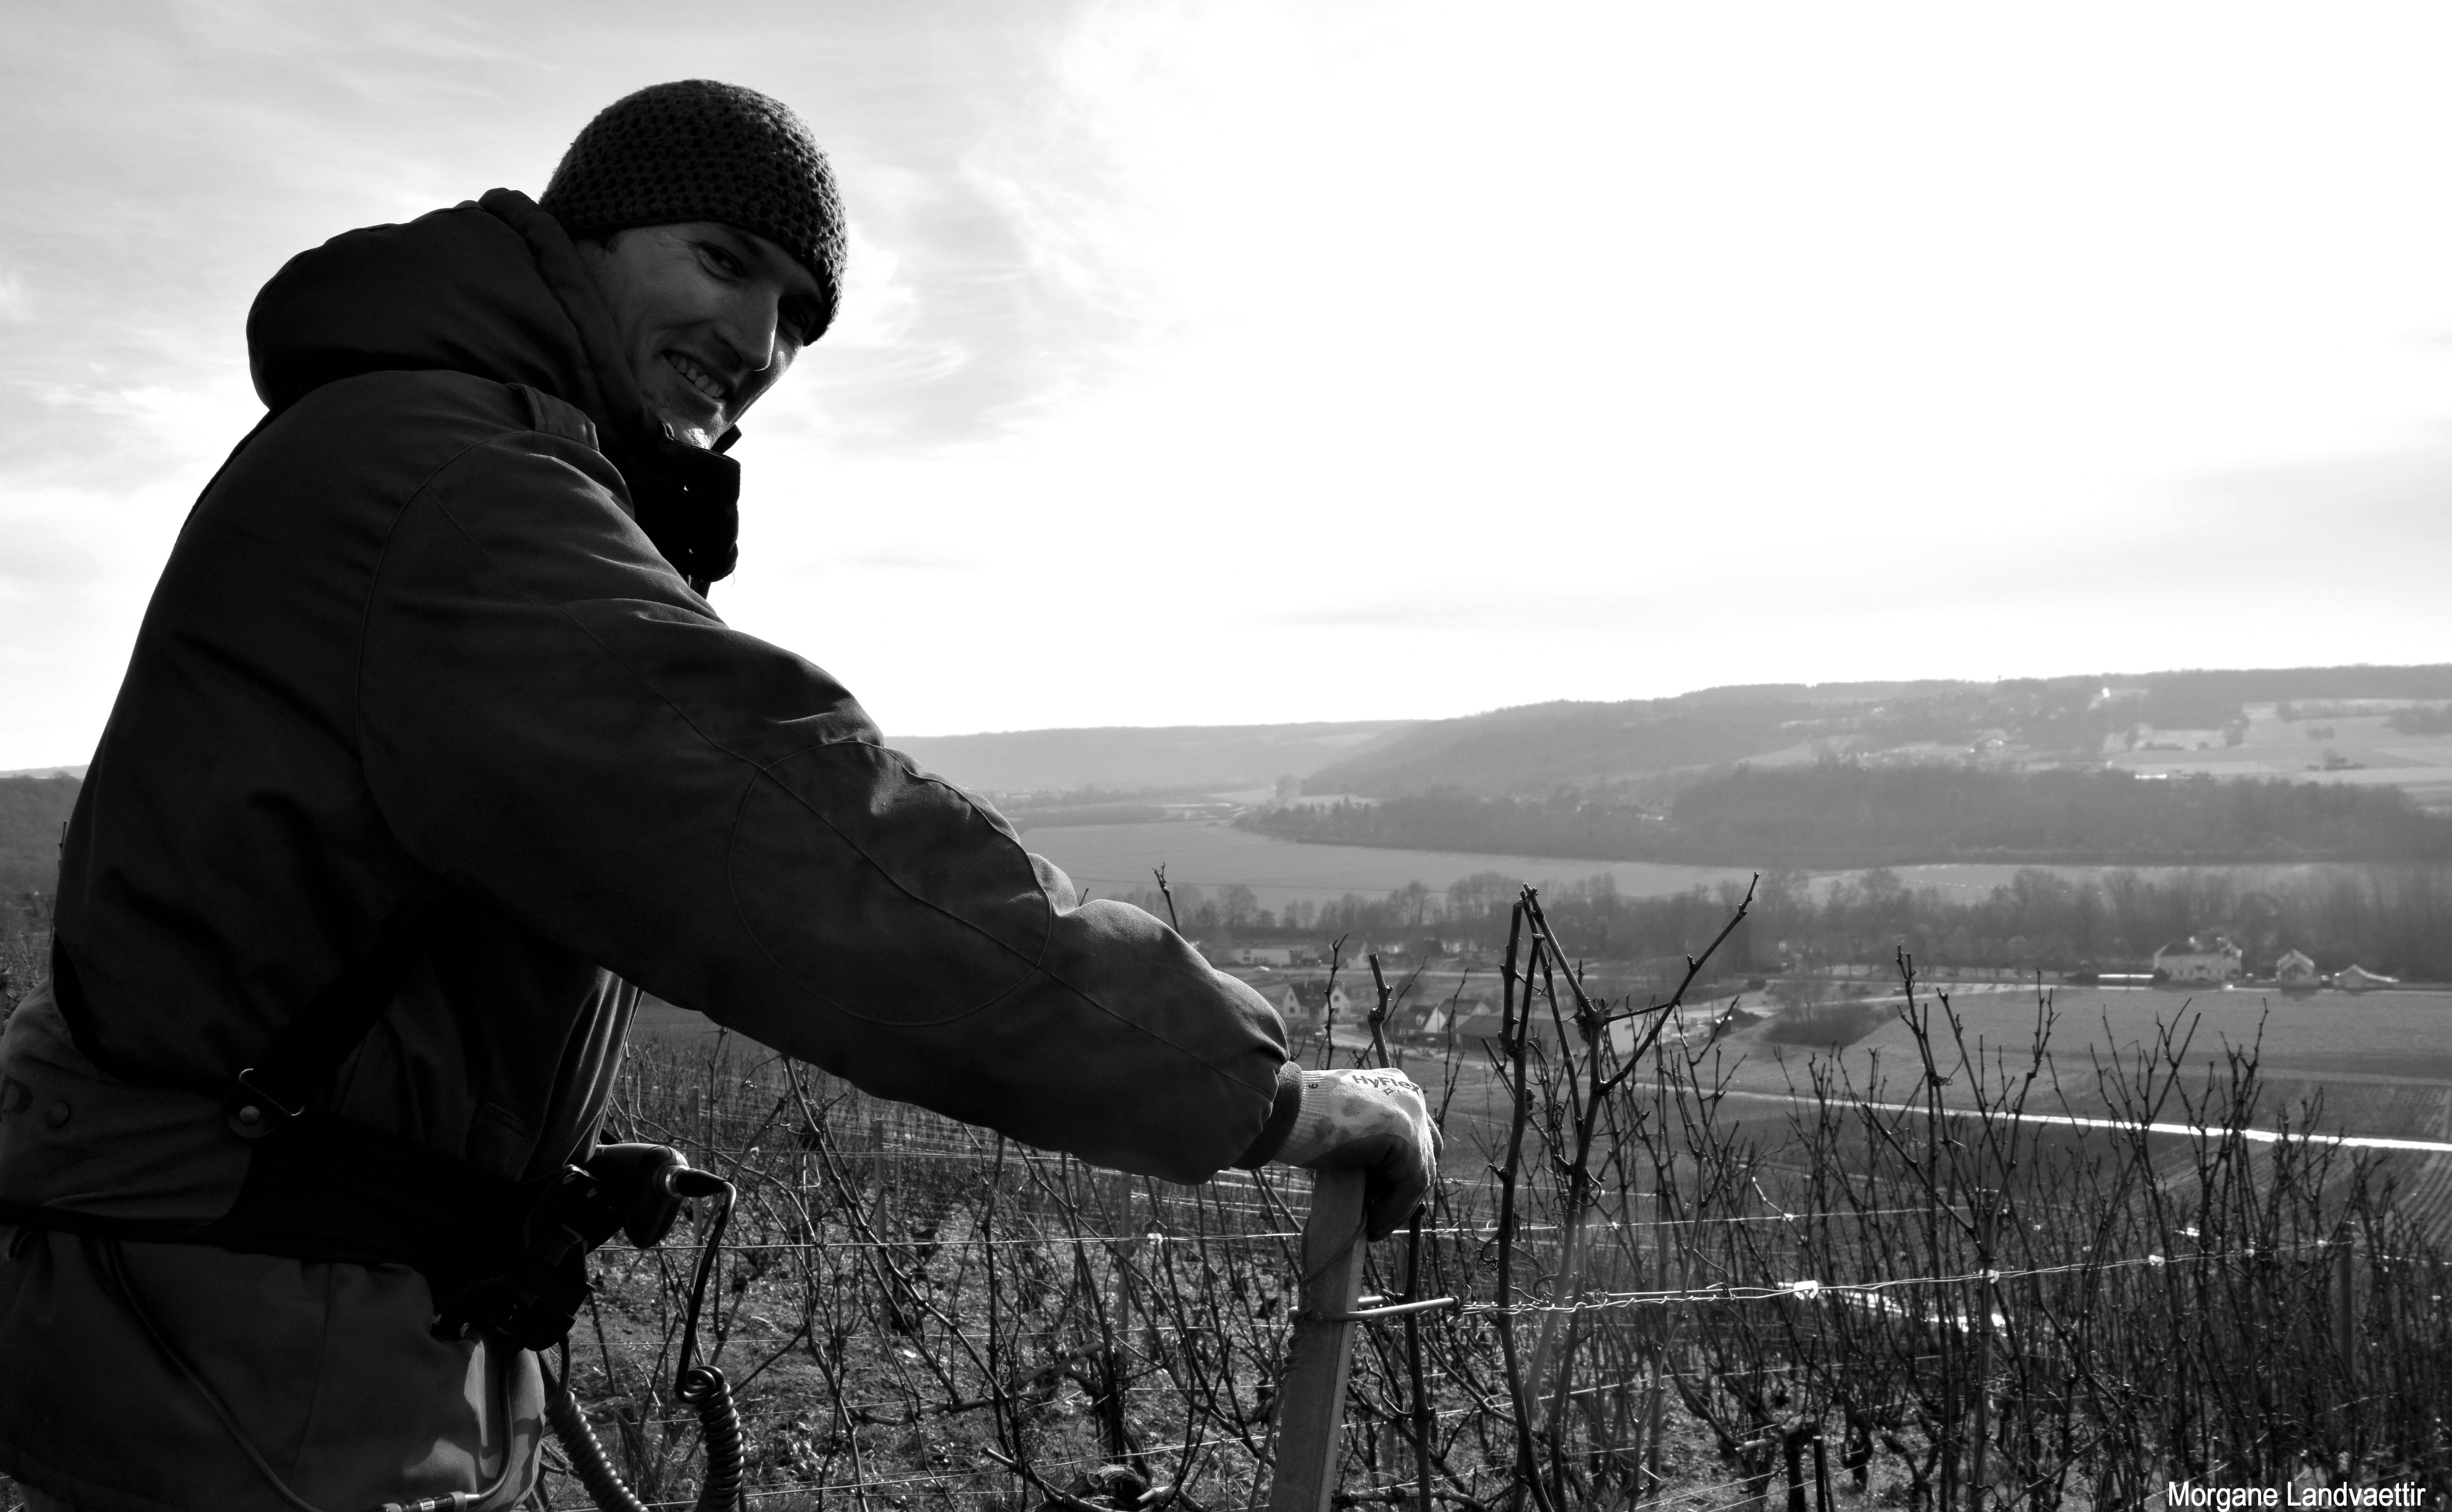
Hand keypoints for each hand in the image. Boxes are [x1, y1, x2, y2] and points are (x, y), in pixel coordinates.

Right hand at [1272, 1068, 1439, 1239]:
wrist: (1284, 1107)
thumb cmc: (1298, 1116)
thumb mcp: (1342, 1123)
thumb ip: (1365, 1137)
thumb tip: (1373, 1176)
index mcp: (1393, 1084)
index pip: (1413, 1132)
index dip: (1398, 1168)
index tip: (1379, 1196)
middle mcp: (1410, 1096)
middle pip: (1425, 1151)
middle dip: (1403, 1186)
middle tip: (1378, 1211)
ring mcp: (1413, 1116)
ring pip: (1421, 1171)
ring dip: (1398, 1204)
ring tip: (1373, 1225)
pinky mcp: (1409, 1140)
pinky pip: (1411, 1184)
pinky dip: (1393, 1209)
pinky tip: (1372, 1226)